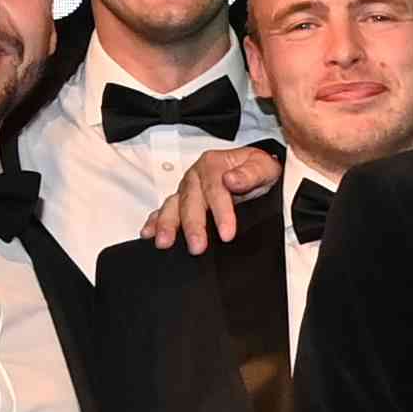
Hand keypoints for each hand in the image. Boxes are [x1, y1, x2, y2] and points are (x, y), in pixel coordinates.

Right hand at [145, 143, 282, 254]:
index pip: (216, 189)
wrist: (253, 169)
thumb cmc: (257, 169)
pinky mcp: (180, 200)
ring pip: (173, 205)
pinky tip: (149, 233)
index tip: (227, 234)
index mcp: (214, 164)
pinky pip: (164, 210)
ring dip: (167, 224)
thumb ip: (251, 173)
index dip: (221, 212)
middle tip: (197, 247)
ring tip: (165, 242)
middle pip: (191, 200)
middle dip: (192, 225)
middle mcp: (196, 176)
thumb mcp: (264, 166)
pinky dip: (155, 221)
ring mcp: (186, 189)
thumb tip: (232, 179)